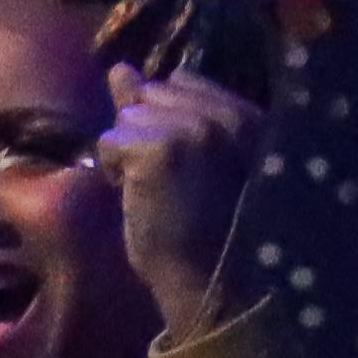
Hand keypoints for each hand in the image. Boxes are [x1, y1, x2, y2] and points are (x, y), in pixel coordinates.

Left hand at [95, 63, 265, 343]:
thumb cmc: (204, 237)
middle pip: (152, 94)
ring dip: (129, 154)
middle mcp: (223, 115)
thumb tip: (119, 70)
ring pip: (129, 117)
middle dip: (146, 133)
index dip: (166, 119)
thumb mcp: (193, 164)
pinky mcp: (159, 148)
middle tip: (167, 183)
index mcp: (246, 118)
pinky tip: (138, 198)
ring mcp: (191, 128)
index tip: (178, 163)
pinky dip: (114, 172)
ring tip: (155, 192)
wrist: (211, 287)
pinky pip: (111, 141)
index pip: (183, 81)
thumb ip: (160, 114)